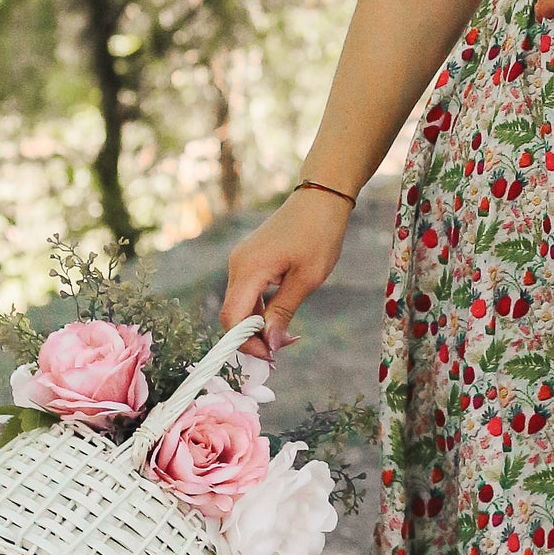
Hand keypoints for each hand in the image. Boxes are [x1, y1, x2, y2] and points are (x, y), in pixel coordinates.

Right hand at [221, 190, 351, 360]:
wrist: (321, 198)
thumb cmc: (319, 235)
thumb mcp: (306, 280)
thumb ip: (282, 313)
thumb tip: (270, 345)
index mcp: (248, 269)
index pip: (232, 319)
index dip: (246, 343)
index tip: (271, 356)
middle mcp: (237, 265)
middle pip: (233, 314)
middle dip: (254, 337)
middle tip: (283, 347)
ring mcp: (241, 260)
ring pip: (240, 305)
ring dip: (258, 324)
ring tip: (287, 335)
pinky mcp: (250, 259)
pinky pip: (247, 292)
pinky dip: (260, 309)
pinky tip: (280, 315)